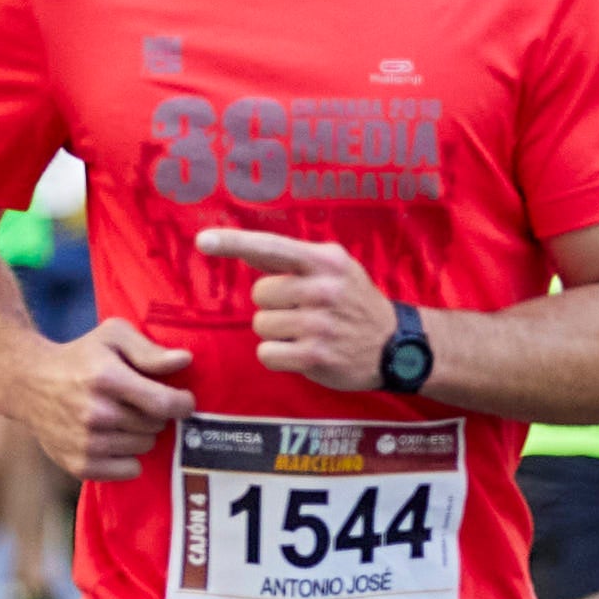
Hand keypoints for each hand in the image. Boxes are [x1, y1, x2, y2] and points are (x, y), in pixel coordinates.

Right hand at [19, 320, 198, 477]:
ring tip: (122, 418)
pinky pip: (129, 470)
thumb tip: (185, 361)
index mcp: (105, 379)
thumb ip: (149, 350)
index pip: (163, 404)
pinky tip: (114, 439)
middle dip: (155, 414)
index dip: (182, 403)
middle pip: (156, 426)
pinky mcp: (79, 464)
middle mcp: (95, 414)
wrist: (28, 383)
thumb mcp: (113, 336)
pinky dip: (128, 458)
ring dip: (141, 434)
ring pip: (144, 447)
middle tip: (137, 402)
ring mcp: (86, 443)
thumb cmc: (80, 357)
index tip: (181, 399)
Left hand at [196, 228, 400, 389]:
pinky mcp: (315, 357)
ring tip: (307, 334)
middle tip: (303, 312)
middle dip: (274, 305)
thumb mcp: (336, 270)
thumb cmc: (355, 304)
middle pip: (260, 294)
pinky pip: (267, 353)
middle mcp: (323, 289)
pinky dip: (278, 356)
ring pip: (261, 325)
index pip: (272, 247)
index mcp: (326, 261)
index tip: (203, 240)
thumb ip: (294, 261)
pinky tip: (302, 353)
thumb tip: (248, 251)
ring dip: (277, 332)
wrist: (395, 346)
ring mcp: (320, 325)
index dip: (234, 243)